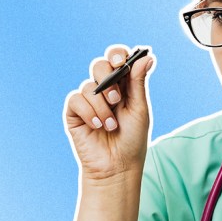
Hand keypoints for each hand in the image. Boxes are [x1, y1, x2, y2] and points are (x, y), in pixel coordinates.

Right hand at [63, 45, 154, 180]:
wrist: (117, 167)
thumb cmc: (131, 140)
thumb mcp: (139, 109)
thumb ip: (138, 82)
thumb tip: (147, 57)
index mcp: (122, 85)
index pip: (117, 59)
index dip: (117, 54)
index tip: (121, 60)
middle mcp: (104, 90)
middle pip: (99, 65)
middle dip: (108, 79)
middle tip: (117, 99)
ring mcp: (88, 101)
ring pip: (89, 86)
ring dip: (102, 107)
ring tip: (111, 125)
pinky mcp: (74, 113)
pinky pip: (76, 100)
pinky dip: (88, 112)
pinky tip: (97, 126)